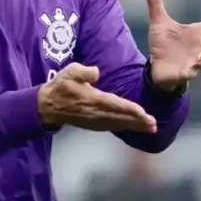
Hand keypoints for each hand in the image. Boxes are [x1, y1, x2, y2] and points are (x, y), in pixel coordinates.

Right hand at [38, 63, 155, 132]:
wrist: (47, 106)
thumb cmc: (60, 87)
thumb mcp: (68, 72)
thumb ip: (82, 72)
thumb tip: (96, 72)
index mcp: (92, 99)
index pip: (115, 105)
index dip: (130, 109)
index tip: (144, 113)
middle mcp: (96, 113)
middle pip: (120, 118)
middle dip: (137, 122)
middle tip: (153, 125)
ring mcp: (95, 121)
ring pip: (118, 124)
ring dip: (134, 126)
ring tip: (149, 128)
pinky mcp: (93, 124)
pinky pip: (112, 126)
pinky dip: (124, 127)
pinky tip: (133, 127)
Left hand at [144, 0, 200, 90]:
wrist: (157, 65)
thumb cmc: (164, 43)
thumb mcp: (159, 21)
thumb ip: (155, 3)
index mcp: (196, 33)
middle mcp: (200, 47)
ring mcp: (194, 61)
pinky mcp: (184, 72)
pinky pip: (190, 73)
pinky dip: (191, 72)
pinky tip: (192, 71)